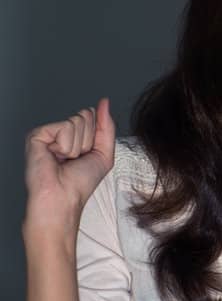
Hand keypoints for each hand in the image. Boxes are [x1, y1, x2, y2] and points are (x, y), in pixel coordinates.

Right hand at [23, 98, 115, 237]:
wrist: (64, 198)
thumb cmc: (81, 183)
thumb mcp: (104, 152)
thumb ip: (107, 126)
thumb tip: (105, 103)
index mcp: (75, 136)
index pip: (93, 117)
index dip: (96, 138)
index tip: (86, 155)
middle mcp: (60, 133)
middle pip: (86, 117)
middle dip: (88, 141)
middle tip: (74, 159)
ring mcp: (48, 133)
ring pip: (76, 122)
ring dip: (77, 146)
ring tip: (65, 160)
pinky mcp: (36, 135)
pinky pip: (64, 127)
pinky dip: (66, 145)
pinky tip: (55, 156)